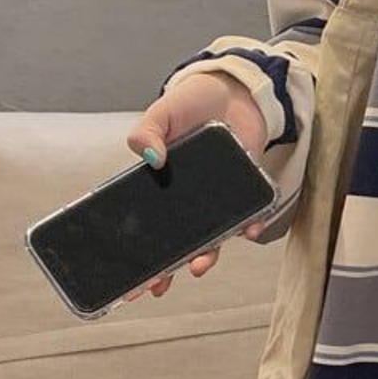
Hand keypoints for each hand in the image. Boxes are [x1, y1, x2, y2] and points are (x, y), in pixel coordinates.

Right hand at [123, 71, 269, 299]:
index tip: (129, 278)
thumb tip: (149, 159)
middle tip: (157, 287)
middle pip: (177, 240)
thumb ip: (147, 133)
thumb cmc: (192, 103)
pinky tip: (247, 232)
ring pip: (211, 235)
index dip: (139, 251)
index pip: (146, 224)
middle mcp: (189, 198)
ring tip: (198, 266)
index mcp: (161, 184)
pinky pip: (246, 214)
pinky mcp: (244, 188)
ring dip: (206, 254)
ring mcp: (216, 196)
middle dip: (166, 267)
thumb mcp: (161, 114)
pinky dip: (248, 226)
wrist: (233, 91)